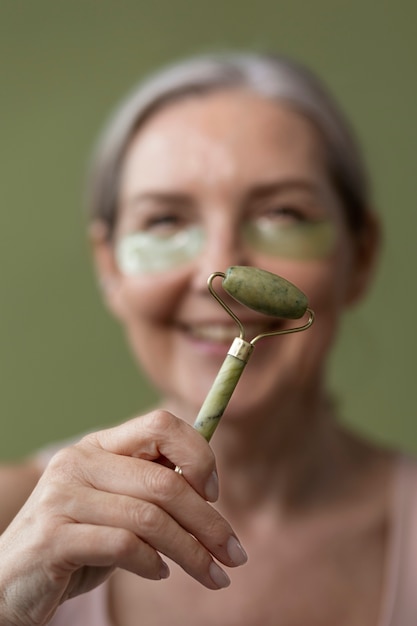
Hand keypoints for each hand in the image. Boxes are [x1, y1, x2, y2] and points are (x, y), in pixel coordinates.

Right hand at [0, 411, 246, 624]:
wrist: (10, 581)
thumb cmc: (77, 541)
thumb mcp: (116, 506)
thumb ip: (150, 488)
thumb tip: (210, 486)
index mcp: (100, 446)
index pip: (160, 423)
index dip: (198, 454)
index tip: (216, 493)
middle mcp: (80, 461)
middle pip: (165, 481)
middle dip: (209, 522)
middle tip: (234, 554)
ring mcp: (63, 496)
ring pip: (150, 517)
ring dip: (191, 552)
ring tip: (212, 575)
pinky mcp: (53, 536)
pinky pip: (122, 545)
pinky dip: (151, 562)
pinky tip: (159, 573)